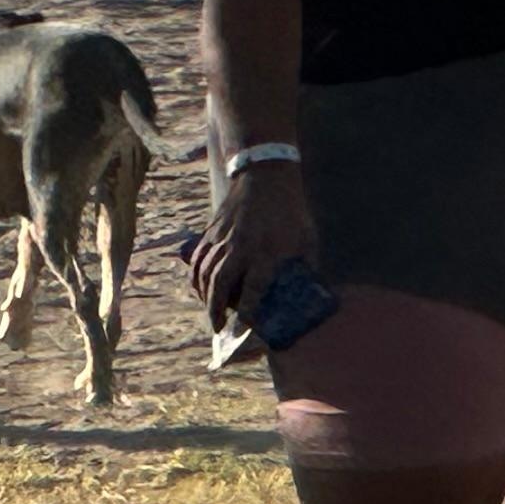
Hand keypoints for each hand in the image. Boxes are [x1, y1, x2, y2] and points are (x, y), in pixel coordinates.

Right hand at [187, 159, 315, 330]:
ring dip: (204, 297)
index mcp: (267, 251)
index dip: (247, 310)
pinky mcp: (211, 232)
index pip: (253, 288)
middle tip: (218, 328)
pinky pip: (198, 260)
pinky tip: (200, 289)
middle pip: (220, 284)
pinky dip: (196, 278)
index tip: (243, 327)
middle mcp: (241, 247)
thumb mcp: (305, 238)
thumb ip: (304, 266)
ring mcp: (223, 239)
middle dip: (215, 310)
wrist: (266, 175)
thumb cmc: (290, 210)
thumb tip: (308, 292)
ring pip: (204, 273)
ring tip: (210, 313)